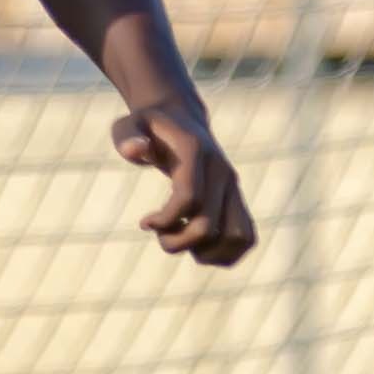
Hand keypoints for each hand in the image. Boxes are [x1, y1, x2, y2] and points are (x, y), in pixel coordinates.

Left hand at [114, 101, 256, 266]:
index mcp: (196, 152)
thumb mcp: (130, 124)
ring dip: (206, 253)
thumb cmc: (150, 128)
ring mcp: (234, 187)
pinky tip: (197, 244)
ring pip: (237, 238)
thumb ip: (127, 135)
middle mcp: (222, 171)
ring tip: (183, 240)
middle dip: (177, 242)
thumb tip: (135, 149)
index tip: (145, 222)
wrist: (181, 120)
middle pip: (208, 227)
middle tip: (159, 234)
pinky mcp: (238, 200)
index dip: (165, 221)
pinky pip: (245, 238)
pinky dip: (222, 253)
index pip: (190, 199)